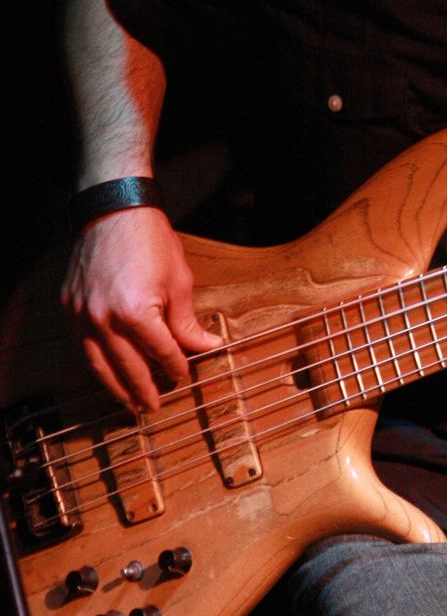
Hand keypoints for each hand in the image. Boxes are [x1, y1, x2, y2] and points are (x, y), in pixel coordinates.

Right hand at [61, 207, 222, 410]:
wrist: (112, 209)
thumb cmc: (150, 241)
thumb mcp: (179, 282)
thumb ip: (187, 322)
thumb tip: (207, 347)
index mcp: (136, 313)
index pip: (161, 353)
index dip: (175, 366)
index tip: (182, 375)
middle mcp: (103, 319)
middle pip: (127, 367)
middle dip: (143, 389)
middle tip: (153, 406)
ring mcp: (82, 314)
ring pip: (99, 364)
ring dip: (115, 387)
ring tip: (130, 402)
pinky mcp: (70, 306)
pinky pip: (84, 345)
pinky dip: (98, 362)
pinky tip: (109, 372)